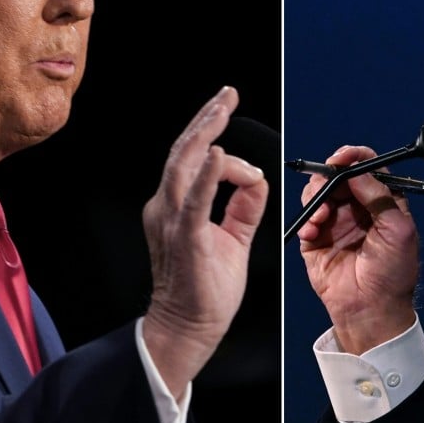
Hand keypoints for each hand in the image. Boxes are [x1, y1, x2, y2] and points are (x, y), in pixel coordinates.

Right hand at [141, 86, 268, 399]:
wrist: (189, 328)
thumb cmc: (206, 289)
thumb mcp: (232, 237)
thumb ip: (243, 206)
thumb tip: (256, 177)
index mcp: (176, 206)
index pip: (195, 161)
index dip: (218, 142)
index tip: (237, 130)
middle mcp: (167, 206)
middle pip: (184, 151)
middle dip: (208, 118)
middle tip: (227, 94)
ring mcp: (172, 219)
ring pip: (184, 164)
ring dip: (206, 132)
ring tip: (222, 107)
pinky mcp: (185, 237)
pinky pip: (195, 200)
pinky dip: (206, 175)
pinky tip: (219, 154)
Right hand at [298, 145, 419, 354]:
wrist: (371, 310)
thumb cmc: (393, 275)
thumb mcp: (398, 229)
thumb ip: (379, 196)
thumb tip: (357, 170)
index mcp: (382, 203)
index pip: (368, 168)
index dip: (355, 157)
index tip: (342, 158)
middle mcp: (357, 209)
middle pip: (338, 175)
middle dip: (329, 176)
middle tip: (326, 183)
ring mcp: (335, 222)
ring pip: (318, 192)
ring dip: (316, 197)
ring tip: (322, 215)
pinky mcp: (316, 239)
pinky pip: (305, 217)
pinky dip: (307, 218)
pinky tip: (313, 230)